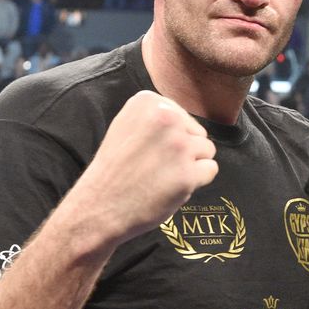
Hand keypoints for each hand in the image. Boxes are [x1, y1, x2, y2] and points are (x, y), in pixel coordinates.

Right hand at [70, 90, 218, 244]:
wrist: (98, 207)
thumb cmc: (115, 169)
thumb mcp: (128, 126)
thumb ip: (157, 117)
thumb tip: (186, 120)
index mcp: (148, 101)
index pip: (181, 117)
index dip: (168, 138)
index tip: (146, 149)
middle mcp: (165, 118)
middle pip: (198, 132)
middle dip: (183, 150)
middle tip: (153, 165)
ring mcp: (178, 146)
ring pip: (207, 150)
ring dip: (190, 165)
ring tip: (161, 176)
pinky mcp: (187, 174)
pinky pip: (210, 170)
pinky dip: (196, 181)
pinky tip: (171, 186)